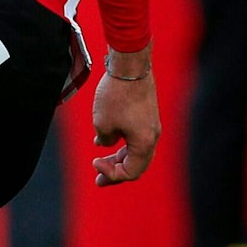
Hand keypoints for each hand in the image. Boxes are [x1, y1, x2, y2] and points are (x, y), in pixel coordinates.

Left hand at [92, 52, 158, 186]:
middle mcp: (152, 137)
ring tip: (99, 163)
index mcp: (145, 143)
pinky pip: (134, 136)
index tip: (94, 163)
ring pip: (135, 150)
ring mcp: (150, 125)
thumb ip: (105, 139)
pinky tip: (102, 141)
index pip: (131, 171)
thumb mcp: (102, 123)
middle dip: (115, 173)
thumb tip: (105, 143)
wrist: (130, 66)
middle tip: (98, 181)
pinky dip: (120, 142)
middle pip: (135, 164)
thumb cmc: (116, 95)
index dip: (112, 174)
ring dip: (117, 158)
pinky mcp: (146, 115)